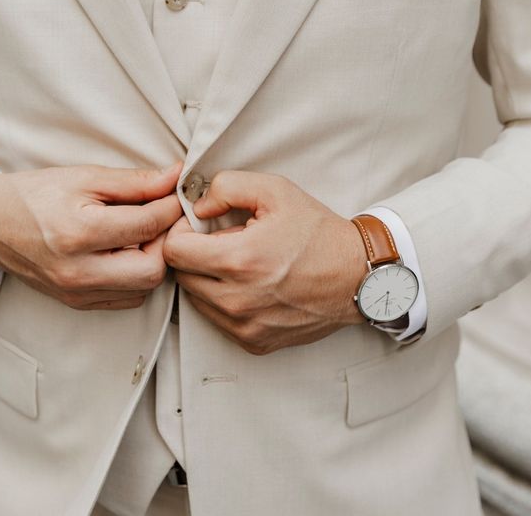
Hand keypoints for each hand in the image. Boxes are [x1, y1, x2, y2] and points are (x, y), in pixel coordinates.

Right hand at [0, 161, 183, 309]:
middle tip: (161, 218)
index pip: (148, 226)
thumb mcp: (85, 177)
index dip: (171, 207)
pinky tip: (127, 251)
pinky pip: (126, 298)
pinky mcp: (77, 302)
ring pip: (144, 289)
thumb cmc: (37, 194)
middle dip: (166, 241)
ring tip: (143, 233)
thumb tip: (175, 177)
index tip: (176, 194)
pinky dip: (136, 276)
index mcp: (78, 234)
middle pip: (153, 269)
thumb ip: (134, 181)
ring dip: (154, 260)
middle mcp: (77, 271)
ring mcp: (76, 292)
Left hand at [163, 171, 367, 354]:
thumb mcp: (274, 190)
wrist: (357, 276)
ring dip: (205, 279)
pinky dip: (223, 300)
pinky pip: (217, 319)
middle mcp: (238, 300)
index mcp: (240, 261)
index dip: (180, 232)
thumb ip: (227, 187)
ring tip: (238, 262)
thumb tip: (197, 207)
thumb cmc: (317, 232)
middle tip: (220, 241)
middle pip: (181, 277)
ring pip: (196, 300)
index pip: (174, 251)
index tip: (198, 226)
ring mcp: (245, 326)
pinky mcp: (254, 342)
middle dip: (192, 255)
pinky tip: (248, 283)